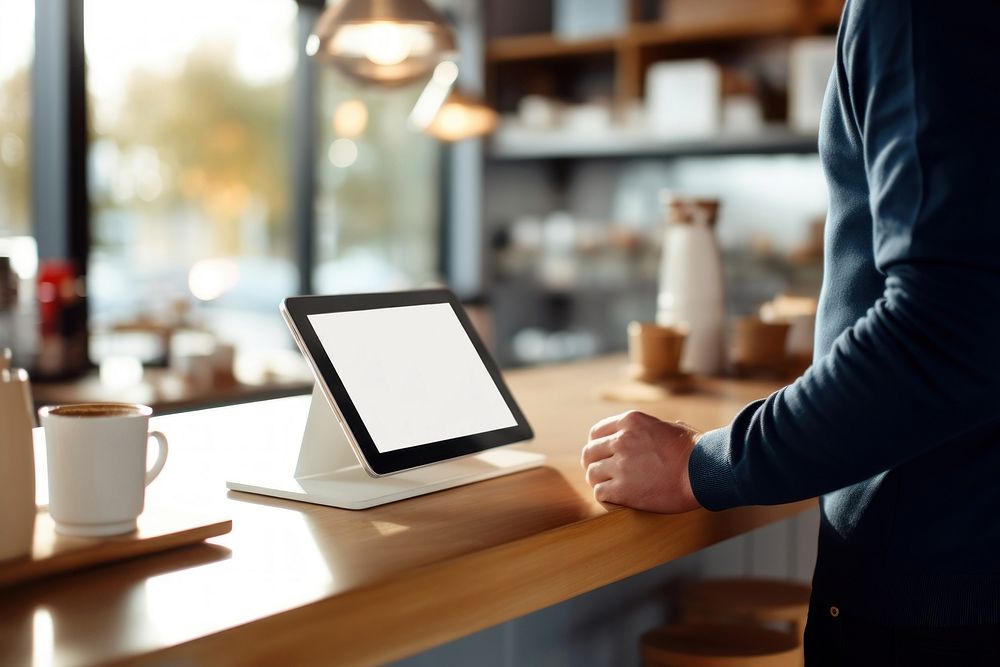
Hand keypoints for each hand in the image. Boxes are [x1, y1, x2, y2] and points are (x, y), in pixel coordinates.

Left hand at [581, 410, 701, 512]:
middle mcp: (621, 440)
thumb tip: (669, 425)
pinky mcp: (623, 490)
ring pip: (592, 474)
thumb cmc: (698, 451)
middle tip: (602, 474)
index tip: (603, 455)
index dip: (597, 446)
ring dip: (599, 482)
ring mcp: (620, 465)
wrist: (706, 472)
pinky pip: (600, 493)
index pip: (597, 433)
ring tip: (610, 488)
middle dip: (594, 464)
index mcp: (630, 422)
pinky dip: (605, 498)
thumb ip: (659, 427)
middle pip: (589, 453)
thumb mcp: (674, 427)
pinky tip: (615, 500)